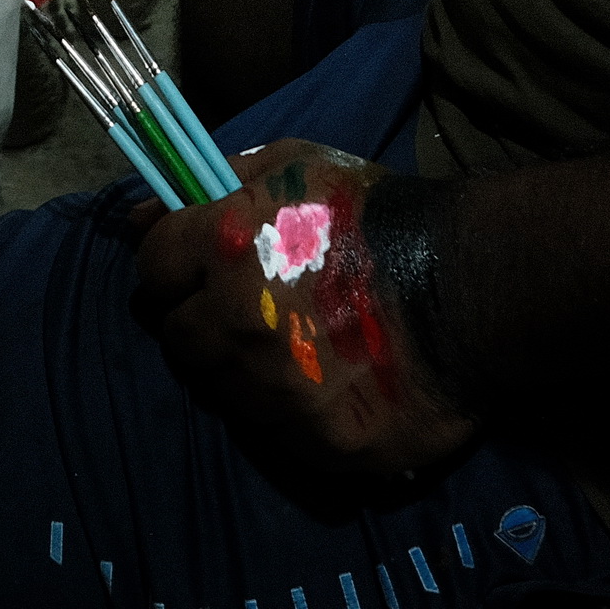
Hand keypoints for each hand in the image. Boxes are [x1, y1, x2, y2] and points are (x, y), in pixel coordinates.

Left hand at [129, 140, 477, 480]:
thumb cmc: (374, 214)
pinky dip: (293, 415)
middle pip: (180, 339)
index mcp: (224, 248)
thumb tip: (138, 217)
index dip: (174, 267)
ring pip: (226, 391)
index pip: (152, 269)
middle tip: (253, 311)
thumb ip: (211, 183)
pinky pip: (276, 436)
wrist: (471, 283)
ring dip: (249, 371)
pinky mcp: (318, 445)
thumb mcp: (292, 164)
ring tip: (300, 347)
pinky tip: (329, 385)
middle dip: (206, 322)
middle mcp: (239, 325)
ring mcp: (278, 393)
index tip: (199, 269)